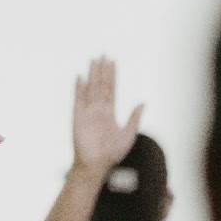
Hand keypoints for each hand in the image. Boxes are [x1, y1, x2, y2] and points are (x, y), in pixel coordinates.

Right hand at [72, 56, 142, 174]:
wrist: (95, 165)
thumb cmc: (111, 154)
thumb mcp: (128, 135)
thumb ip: (134, 118)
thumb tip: (142, 102)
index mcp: (109, 113)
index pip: (111, 89)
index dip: (112, 75)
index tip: (113, 62)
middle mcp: (98, 110)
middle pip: (100, 85)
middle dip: (102, 70)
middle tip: (103, 54)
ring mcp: (87, 112)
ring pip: (91, 88)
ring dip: (92, 74)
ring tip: (94, 60)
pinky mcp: (78, 117)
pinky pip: (78, 99)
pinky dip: (79, 88)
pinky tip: (80, 77)